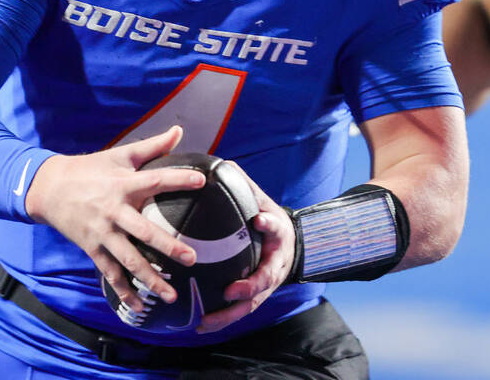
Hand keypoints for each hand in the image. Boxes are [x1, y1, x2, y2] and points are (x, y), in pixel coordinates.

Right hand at [24, 125, 206, 313]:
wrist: (48, 188)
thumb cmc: (92, 169)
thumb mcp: (120, 155)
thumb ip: (152, 146)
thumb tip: (180, 130)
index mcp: (124, 185)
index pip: (156, 180)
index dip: (178, 179)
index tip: (202, 180)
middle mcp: (114, 211)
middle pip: (144, 231)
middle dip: (168, 246)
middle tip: (192, 258)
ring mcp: (102, 234)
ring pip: (129, 260)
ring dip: (150, 279)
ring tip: (171, 295)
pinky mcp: (92, 249)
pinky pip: (110, 274)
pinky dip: (124, 292)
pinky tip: (140, 308)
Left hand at [194, 164, 296, 333]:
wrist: (291, 247)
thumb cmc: (270, 222)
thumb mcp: (263, 201)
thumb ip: (246, 187)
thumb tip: (222, 163)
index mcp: (278, 234)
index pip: (278, 227)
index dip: (270, 224)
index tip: (260, 220)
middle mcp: (276, 264)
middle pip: (266, 279)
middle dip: (250, 285)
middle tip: (231, 290)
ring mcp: (267, 286)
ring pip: (250, 304)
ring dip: (229, 314)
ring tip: (205, 321)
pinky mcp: (255, 299)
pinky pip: (238, 312)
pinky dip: (221, 320)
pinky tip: (198, 326)